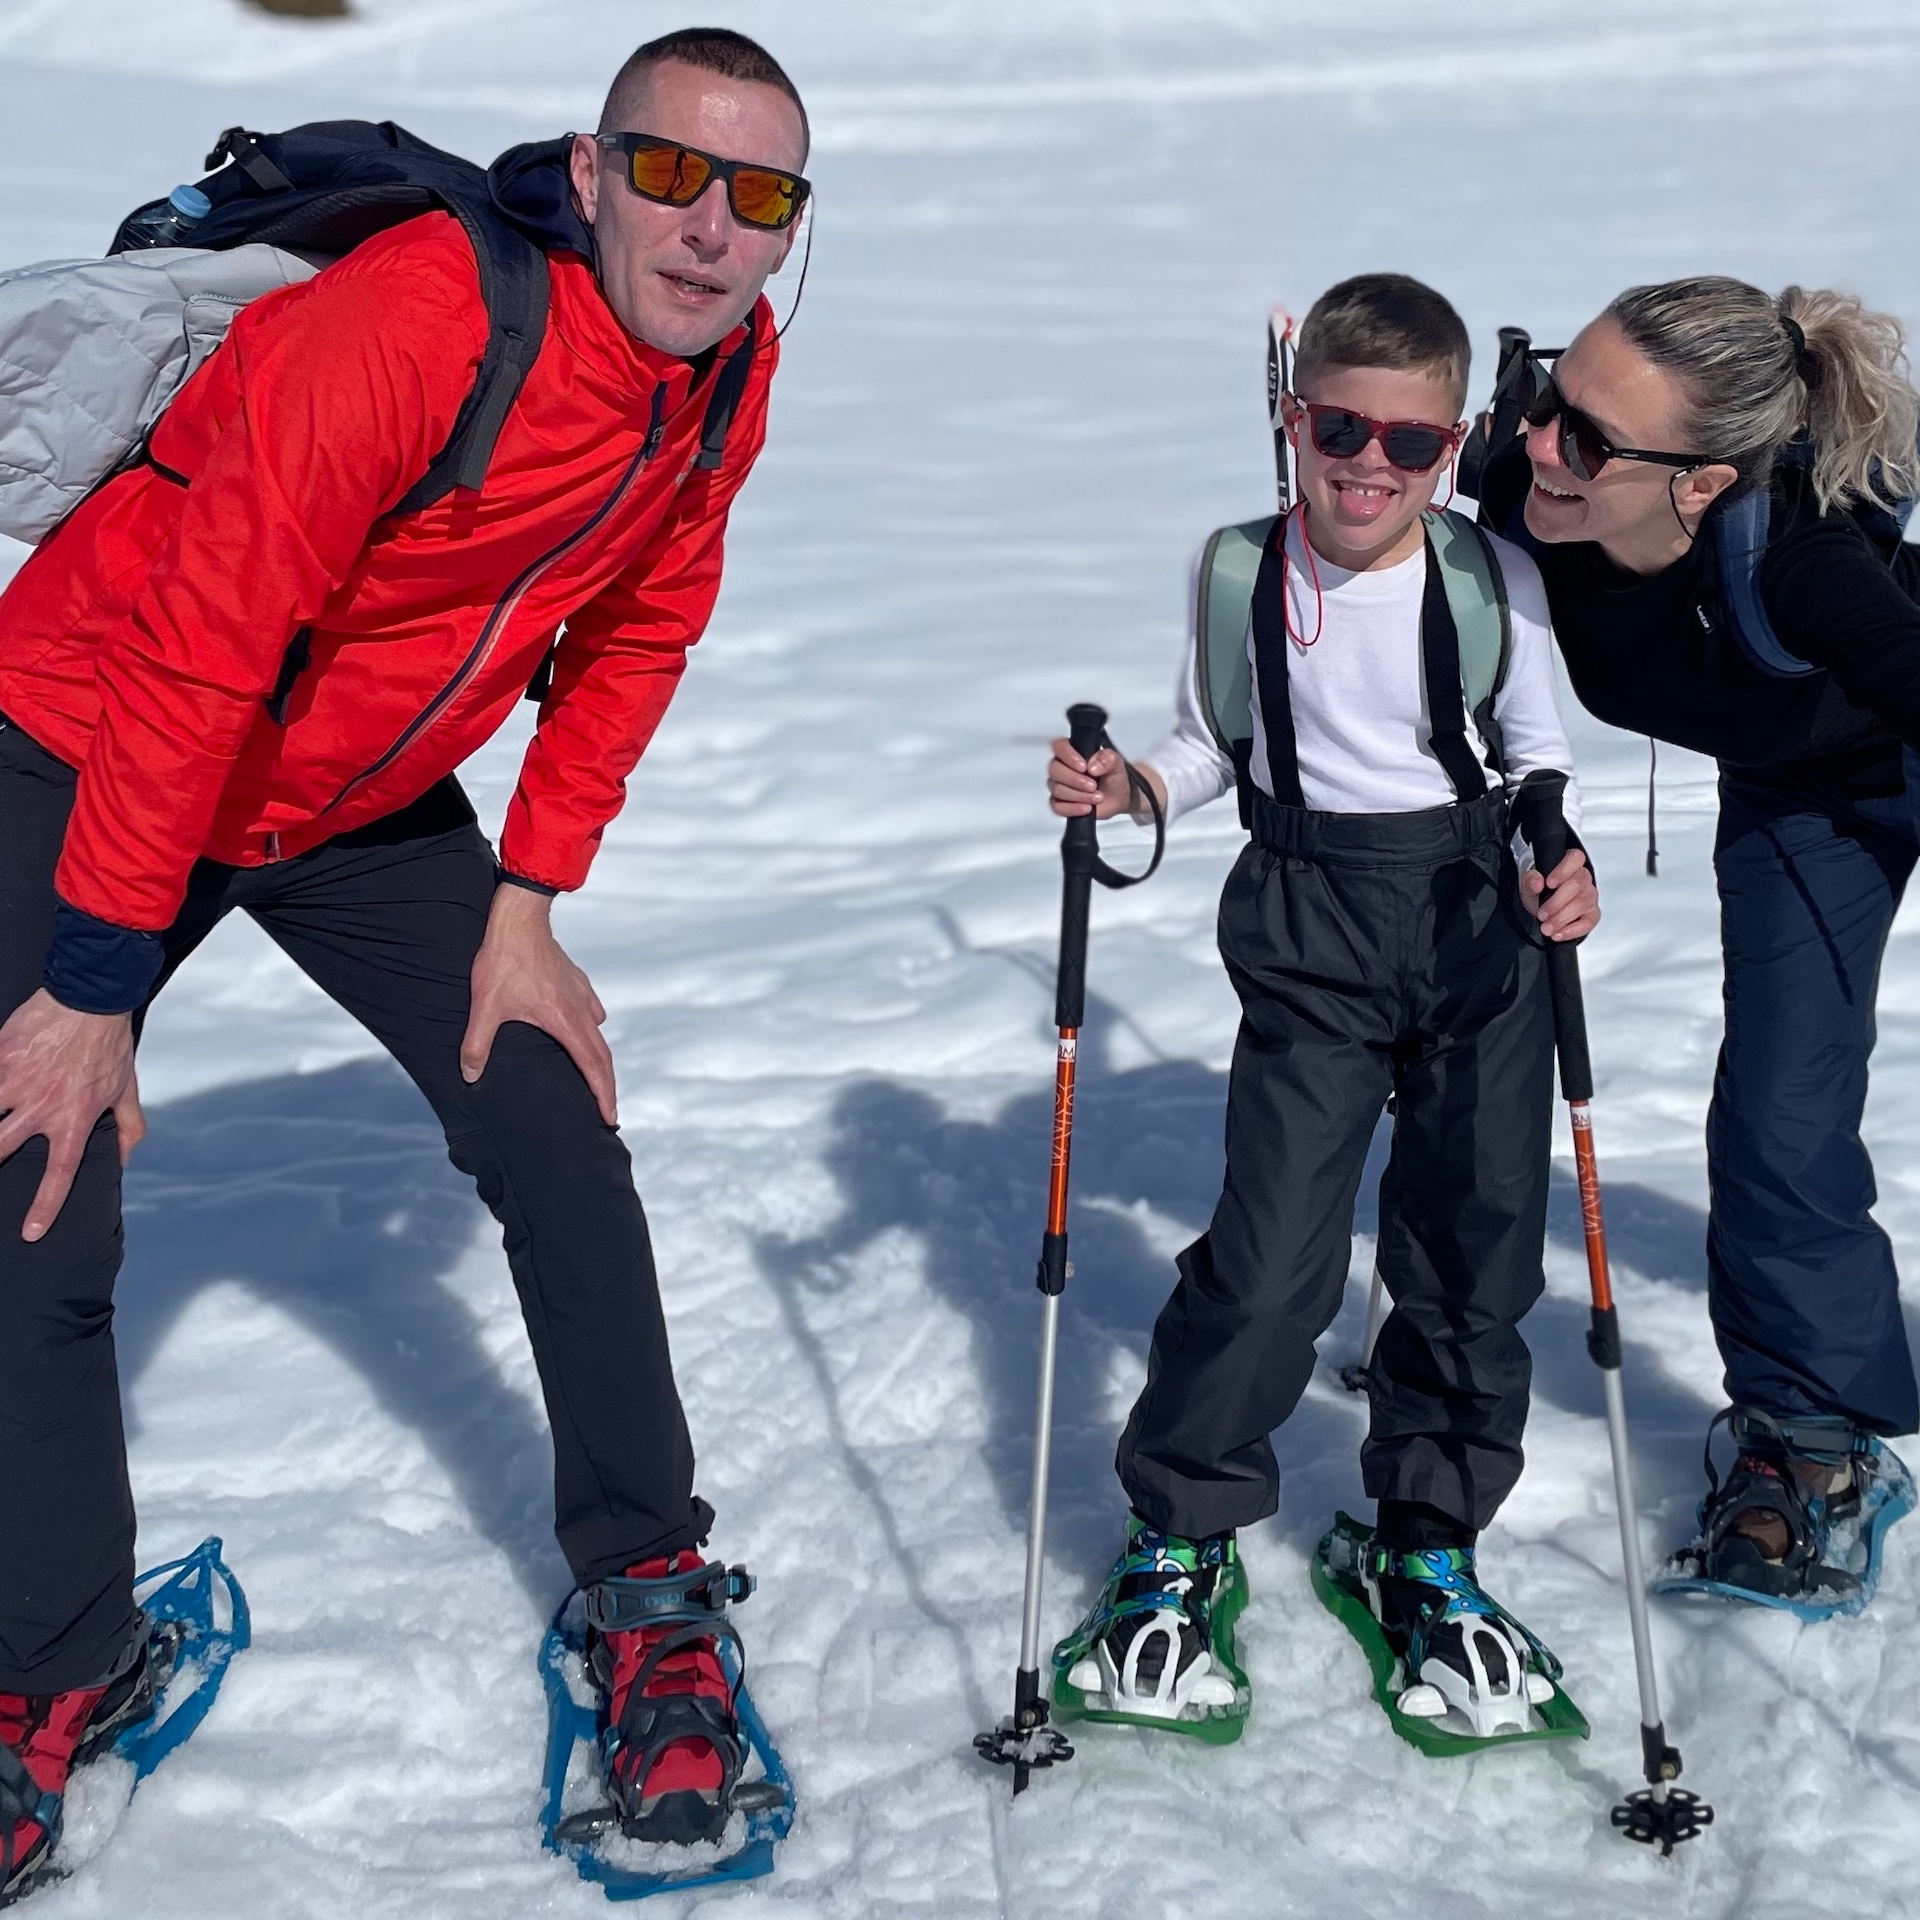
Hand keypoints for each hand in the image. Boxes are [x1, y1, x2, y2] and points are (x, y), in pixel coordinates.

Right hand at [0, 989, 142, 1240]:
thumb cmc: (109, 1044)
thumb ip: (129, 1128)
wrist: (90, 997)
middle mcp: (41, 1106)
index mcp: (74, 1118)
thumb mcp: (126, 1089)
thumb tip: (123, 1160)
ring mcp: (13, 1082)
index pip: (60, 1173)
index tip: (31, 1233)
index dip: (46, 1205)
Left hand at [461, 882, 616, 1123]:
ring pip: (598, 1033)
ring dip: (598, 1056)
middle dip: (606, 1086)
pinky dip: (590, 1027)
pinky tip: (578, 1027)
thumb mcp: (486, 1005)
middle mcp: (580, 1010)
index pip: (593, 1066)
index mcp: (565, 1021)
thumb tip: (470, 1075)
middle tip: (606, 1110)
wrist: (520, 918)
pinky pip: (591, 1011)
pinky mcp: (577, 981)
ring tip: (590, 1072)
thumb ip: (477, 1044)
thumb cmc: (504, 960)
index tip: (609, 1117)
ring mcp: (582, 994)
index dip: (602, 1095)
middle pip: (602, 1056)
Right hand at [1047, 741, 1163, 822]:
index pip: (1059, 746)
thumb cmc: (1113, 777)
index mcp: (1073, 752)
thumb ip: (1107, 759)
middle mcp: (1062, 767)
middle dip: (1075, 780)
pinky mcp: (1060, 803)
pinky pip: (1057, 807)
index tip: (1084, 767)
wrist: (1117, 798)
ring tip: (1097, 797)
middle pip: (1055, 770)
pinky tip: (1087, 808)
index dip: (1068, 756)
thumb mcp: (1116, 764)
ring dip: (1079, 795)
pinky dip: (1073, 808)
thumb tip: (1094, 766)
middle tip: (1093, 785)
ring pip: (1057, 789)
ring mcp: (1059, 785)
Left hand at [1521, 849, 1600, 942]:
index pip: (1575, 858)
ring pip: (1583, 904)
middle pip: (1578, 885)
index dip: (1563, 870)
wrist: (1541, 913)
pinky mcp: (1592, 915)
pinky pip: (1589, 922)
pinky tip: (1558, 934)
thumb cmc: (1537, 893)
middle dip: (1557, 902)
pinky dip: (1572, 930)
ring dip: (1562, 918)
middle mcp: (1583, 878)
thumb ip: (1530, 880)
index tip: (1549, 884)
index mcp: (1569, 864)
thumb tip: (1537, 882)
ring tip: (1546, 928)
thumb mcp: (1527, 885)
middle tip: (1542, 915)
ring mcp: (1590, 896)